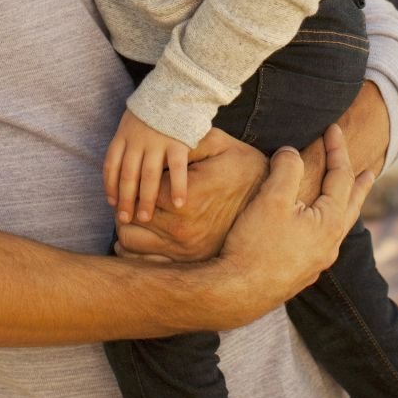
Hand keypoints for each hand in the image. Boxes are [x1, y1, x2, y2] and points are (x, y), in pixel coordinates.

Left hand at [104, 110, 189, 224]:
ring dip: (146, 199)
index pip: (111, 164)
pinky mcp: (178, 141)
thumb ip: (127, 140)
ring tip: (145, 217)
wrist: (178, 85)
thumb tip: (119, 169)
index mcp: (123, 134)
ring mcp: (157, 141)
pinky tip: (178, 203)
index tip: (112, 203)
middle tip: (125, 219)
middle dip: (125, 199)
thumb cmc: (155, 108)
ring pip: (148, 176)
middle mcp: (137, 139)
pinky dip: (177, 187)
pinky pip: (177, 168)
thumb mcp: (133, 119)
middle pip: (127, 175)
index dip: (110, 185)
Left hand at [117, 128, 264, 261]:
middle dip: (127, 201)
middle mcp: (183, 228)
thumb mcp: (220, 144)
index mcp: (187, 197)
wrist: (270, 204)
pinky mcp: (186, 263)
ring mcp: (184, 250)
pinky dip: (134, 249)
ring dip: (128, 225)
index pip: (139, 190)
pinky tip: (141, 233)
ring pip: (130, 241)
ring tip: (134, 211)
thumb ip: (188, 141)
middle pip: (130, 216)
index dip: (134, 179)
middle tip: (131, 191)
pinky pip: (144, 262)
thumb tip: (162, 133)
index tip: (139, 170)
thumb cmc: (244, 168)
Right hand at [213, 125, 372, 319]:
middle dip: (359, 186)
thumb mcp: (272, 198)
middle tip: (370, 172)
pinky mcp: (300, 273)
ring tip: (346, 199)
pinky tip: (314, 228)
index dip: (338, 149)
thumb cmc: (255, 244)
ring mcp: (316, 263)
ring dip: (343, 207)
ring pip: (337, 227)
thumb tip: (292, 152)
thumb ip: (288, 168)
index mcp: (329, 223)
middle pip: (351, 207)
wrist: (237, 292)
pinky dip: (325, 225)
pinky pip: (322, 242)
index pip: (341, 177)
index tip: (333, 128)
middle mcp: (330, 245)